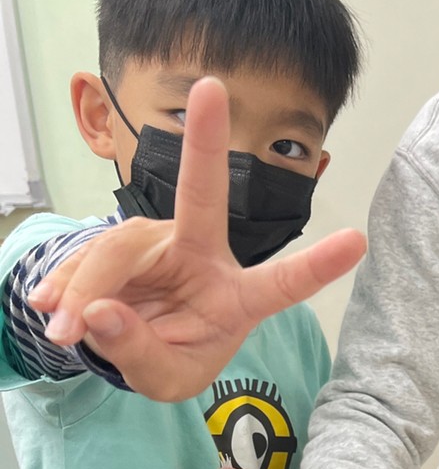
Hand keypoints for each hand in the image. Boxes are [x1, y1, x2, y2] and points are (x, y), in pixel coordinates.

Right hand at [27, 77, 364, 401]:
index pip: (283, 283)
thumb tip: (101, 313)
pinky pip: (85, 254)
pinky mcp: (122, 238)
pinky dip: (63, 285)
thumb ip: (140, 353)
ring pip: (118, 248)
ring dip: (83, 290)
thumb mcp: (163, 380)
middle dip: (208, 141)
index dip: (318, 266)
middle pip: (202, 199)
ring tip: (62, 330)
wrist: (131, 343)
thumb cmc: (171, 355)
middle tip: (211, 88)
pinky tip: (50, 308)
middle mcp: (205, 255)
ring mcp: (162, 239)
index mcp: (239, 297)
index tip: (358, 242)